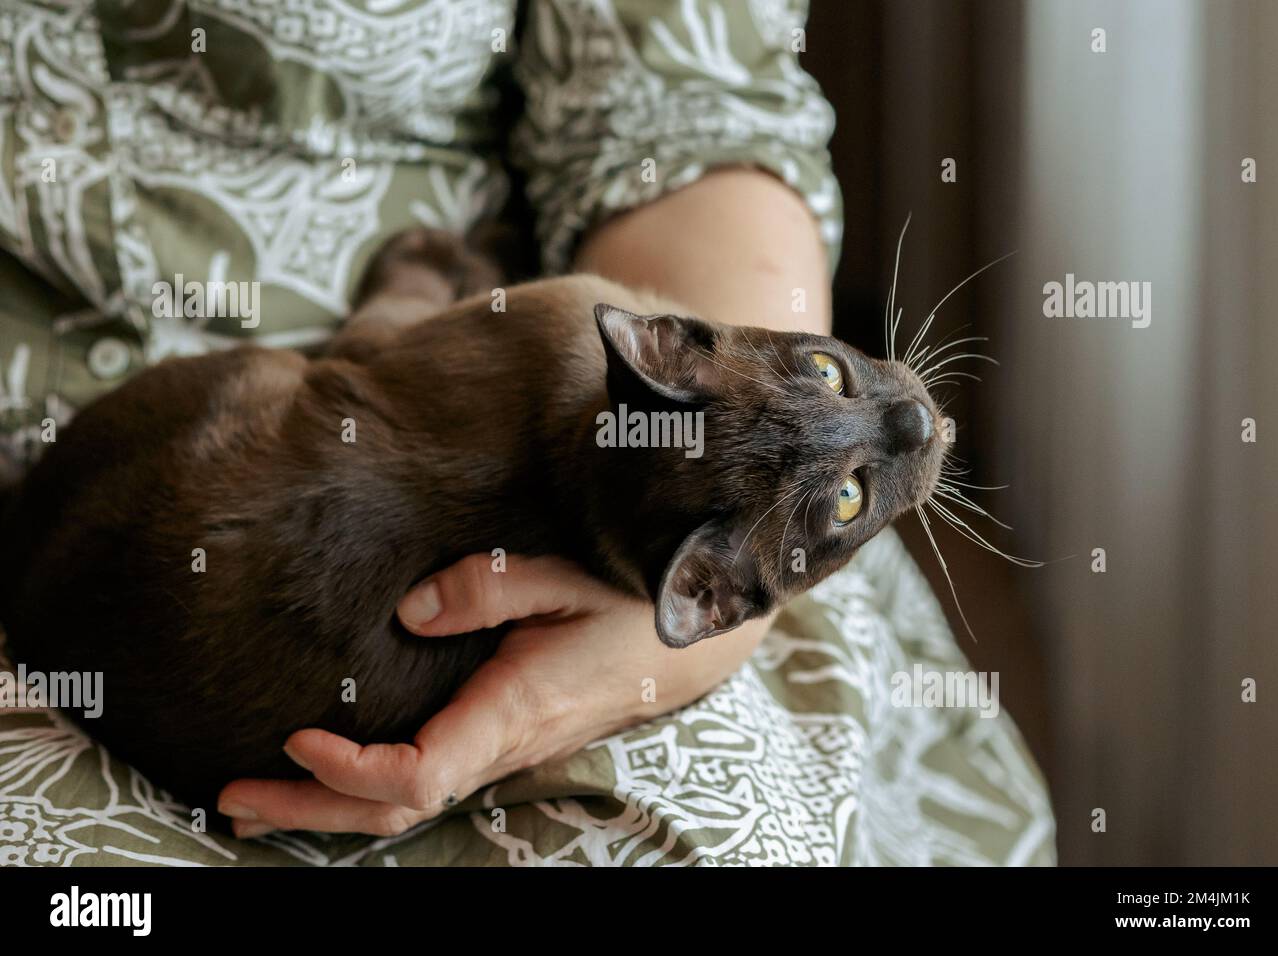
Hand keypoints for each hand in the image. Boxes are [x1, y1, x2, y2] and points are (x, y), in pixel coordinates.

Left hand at [217, 553, 767, 836]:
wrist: (696, 635)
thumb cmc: (636, 598)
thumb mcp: (570, 574)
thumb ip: (489, 586)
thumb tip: (406, 610)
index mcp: (514, 708)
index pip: (416, 776)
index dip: (349, 774)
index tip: (296, 736)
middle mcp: (505, 745)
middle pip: (394, 810)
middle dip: (311, 810)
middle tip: (230, 798)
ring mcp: (506, 749)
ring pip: (408, 801)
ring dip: (331, 803)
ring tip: (259, 796)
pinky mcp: (506, 736)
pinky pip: (428, 776)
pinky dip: (369, 784)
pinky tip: (335, 765)